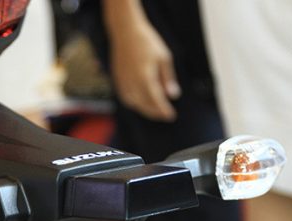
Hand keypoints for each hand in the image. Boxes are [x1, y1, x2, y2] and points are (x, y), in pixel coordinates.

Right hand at [105, 2, 180, 121]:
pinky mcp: (117, 80)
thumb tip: (173, 95)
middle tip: (165, 115)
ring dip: (144, 109)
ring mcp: (123, 82)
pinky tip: (141, 102)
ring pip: (134, 103)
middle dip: (155, 112)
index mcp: (146, 77)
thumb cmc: (147, 42)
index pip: (156, 100)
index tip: (171, 116)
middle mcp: (133, 83)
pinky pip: (126, 97)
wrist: (126, 32)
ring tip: (154, 111)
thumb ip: (168, 78)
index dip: (164, 110)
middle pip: (144, 105)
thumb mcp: (164, 58)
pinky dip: (134, 103)